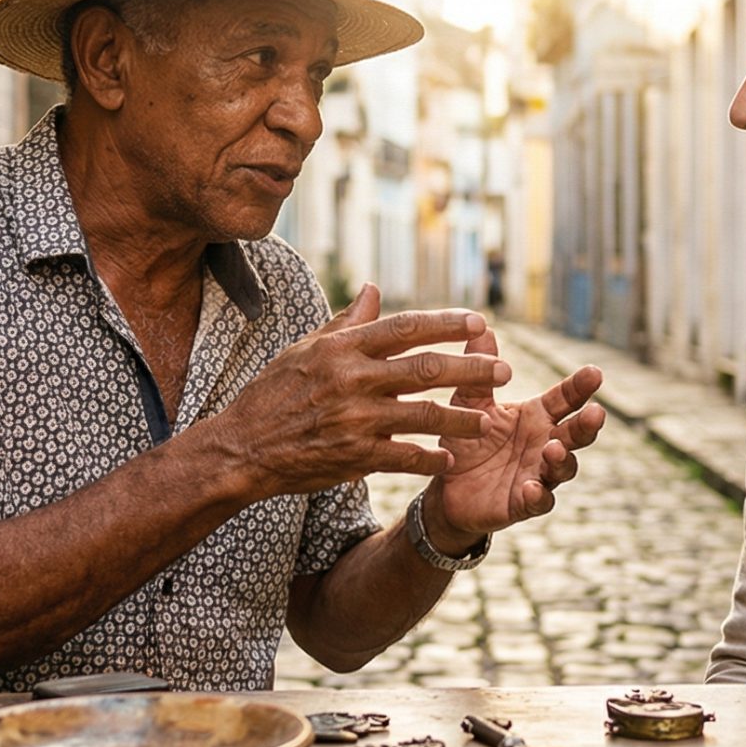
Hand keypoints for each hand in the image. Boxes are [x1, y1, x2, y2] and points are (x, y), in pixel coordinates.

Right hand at [208, 284, 509, 497]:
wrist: (241, 448)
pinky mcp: (353, 456)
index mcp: (343, 348)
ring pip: (425, 414)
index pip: (406, 327)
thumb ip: (346, 322)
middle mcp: (352, 379)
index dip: (448, 324)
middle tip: (504, 371)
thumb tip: (374, 288)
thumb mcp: (304, 349)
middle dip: (472, 368)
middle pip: (427, 368)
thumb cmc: (272, 393)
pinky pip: (404, 456)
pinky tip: (450, 458)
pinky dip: (431, 457)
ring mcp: (355, 419)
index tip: (480, 322)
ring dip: (462, 417)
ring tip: (488, 420)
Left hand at [424, 326, 605, 546]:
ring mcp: (539, 474)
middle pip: (575, 434)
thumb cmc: (466, 440)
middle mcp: (545, 444)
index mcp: (537, 416)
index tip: (595, 372)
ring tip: (553, 450)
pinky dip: (539, 496)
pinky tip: (533, 488)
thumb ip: (479, 372)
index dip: (581, 387)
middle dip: (587, 425)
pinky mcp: (524, 504)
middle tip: (596, 413)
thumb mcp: (469, 403)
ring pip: (564, 468)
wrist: (448, 487)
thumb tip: (482, 327)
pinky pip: (539, 502)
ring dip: (562, 460)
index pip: (565, 399)